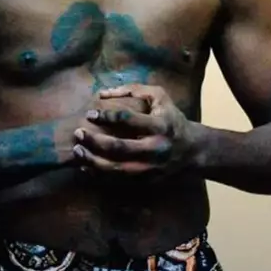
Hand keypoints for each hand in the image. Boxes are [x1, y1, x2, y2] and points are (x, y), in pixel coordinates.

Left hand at [73, 85, 196, 175]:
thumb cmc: (171, 118)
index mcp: (160, 126)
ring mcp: (152, 167)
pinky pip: (120, 180)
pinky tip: (87, 166)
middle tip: (78, 133)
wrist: (192, 150)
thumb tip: (102, 93)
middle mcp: (156, 148)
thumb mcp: (159, 97)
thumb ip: (132, 90)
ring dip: (94, 161)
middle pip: (120, 148)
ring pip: (117, 169)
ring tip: (78, 151)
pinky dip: (101, 174)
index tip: (90, 114)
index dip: (106, 117)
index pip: (128, 120)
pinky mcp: (147, 180)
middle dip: (95, 141)